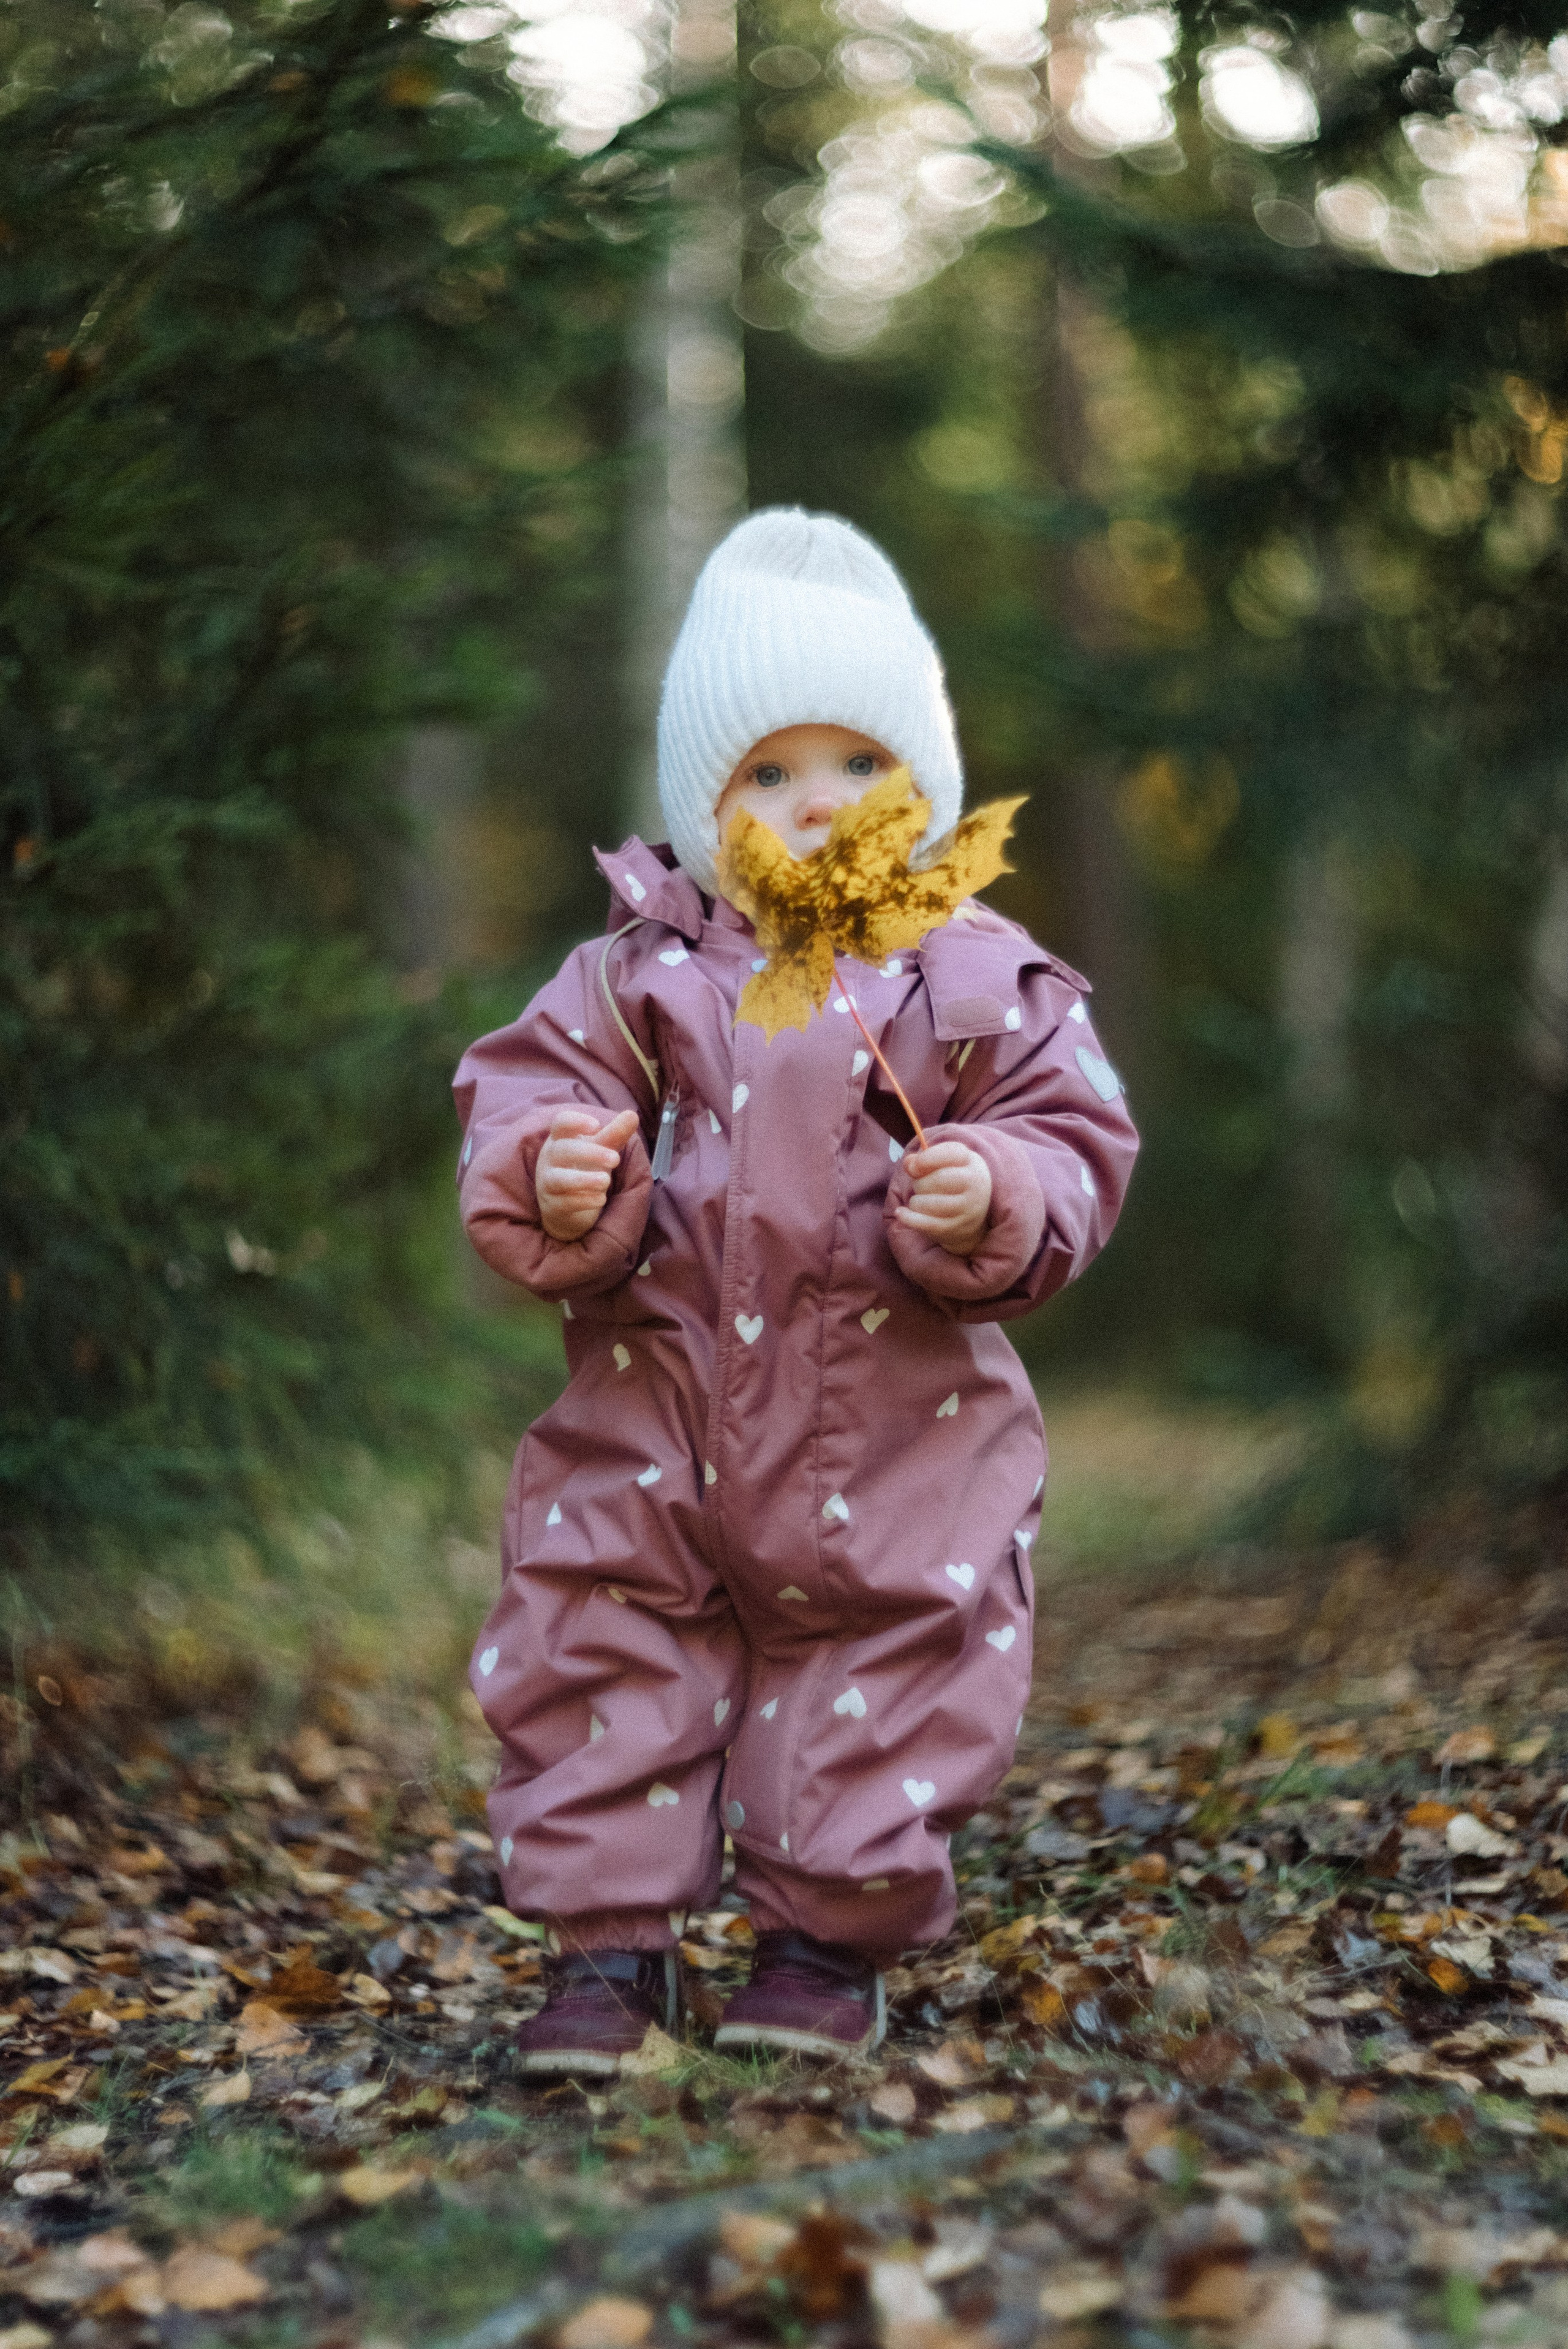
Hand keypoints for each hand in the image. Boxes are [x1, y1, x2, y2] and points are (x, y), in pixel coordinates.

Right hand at [536, 1108, 639, 1240]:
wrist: (565, 1207)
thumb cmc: (582, 1168)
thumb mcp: (599, 1150)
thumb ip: (614, 1134)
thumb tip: (633, 1114)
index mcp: (560, 1139)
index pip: (560, 1123)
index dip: (575, 1122)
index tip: (597, 1126)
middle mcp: (549, 1159)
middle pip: (562, 1150)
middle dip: (590, 1153)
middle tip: (616, 1159)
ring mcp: (547, 1183)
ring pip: (559, 1179)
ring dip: (584, 1179)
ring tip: (606, 1180)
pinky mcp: (552, 1205)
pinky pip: (564, 1202)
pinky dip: (584, 1200)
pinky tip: (601, 1199)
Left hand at [895, 1139, 991, 1256]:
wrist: (971, 1218)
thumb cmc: (951, 1184)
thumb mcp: (943, 1166)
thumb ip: (922, 1160)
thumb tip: (909, 1164)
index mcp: (972, 1163)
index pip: (951, 1153)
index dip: (928, 1158)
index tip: (914, 1166)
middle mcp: (976, 1185)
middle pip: (938, 1179)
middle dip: (920, 1183)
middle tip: (921, 1186)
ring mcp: (968, 1209)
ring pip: (928, 1203)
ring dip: (916, 1201)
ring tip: (921, 1201)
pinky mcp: (955, 1228)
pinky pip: (925, 1223)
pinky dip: (908, 1217)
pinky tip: (901, 1213)